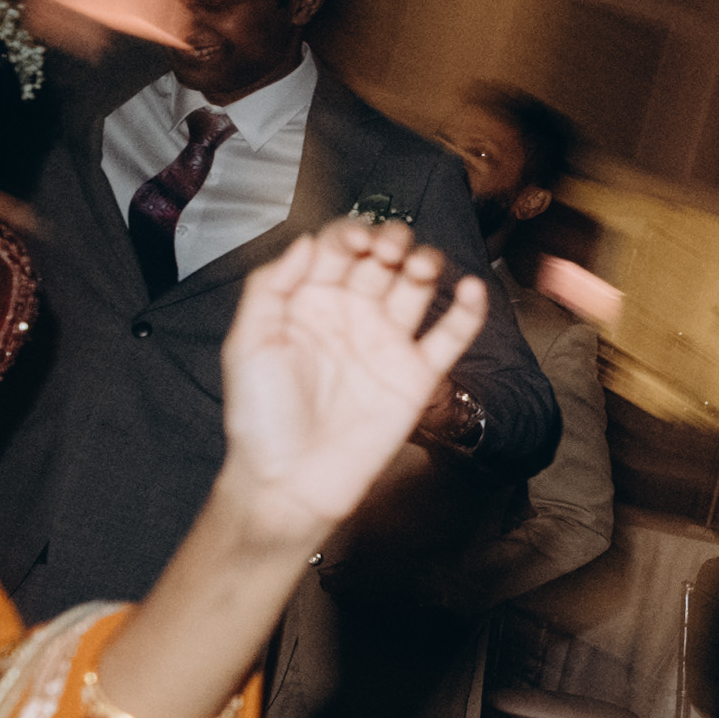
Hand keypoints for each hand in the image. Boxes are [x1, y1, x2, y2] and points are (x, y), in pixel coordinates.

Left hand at [212, 220, 486, 544]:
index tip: (355, 242)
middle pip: (382, 259)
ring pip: (417, 287)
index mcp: (309, 303)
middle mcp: (351, 316)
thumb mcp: (247, 345)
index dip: (350, 235)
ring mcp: (386, 344)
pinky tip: (471, 289)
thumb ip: (270, 288)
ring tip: (422, 265)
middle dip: (391, 242)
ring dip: (425, 264)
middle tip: (390, 251)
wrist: (291, 482)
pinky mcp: (417, 376)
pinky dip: (468, 311)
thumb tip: (306, 240)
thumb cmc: (261, 418)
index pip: (336, 249)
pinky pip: (451, 336)